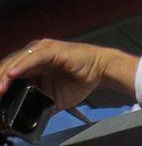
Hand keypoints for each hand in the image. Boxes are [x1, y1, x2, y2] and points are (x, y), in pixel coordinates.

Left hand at [0, 39, 137, 109]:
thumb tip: (24, 120)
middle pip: (8, 66)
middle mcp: (35, 54)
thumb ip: (37, 104)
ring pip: (17, 61)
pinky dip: (22, 65)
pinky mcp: (53, 50)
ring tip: (0, 90)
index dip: (0, 85)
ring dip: (4, 76)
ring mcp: (43, 50)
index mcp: (33, 65)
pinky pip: (33, 57)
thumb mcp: (52, 98)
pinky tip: (12, 75)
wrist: (102, 71)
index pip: (8, 73)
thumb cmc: (80, 81)